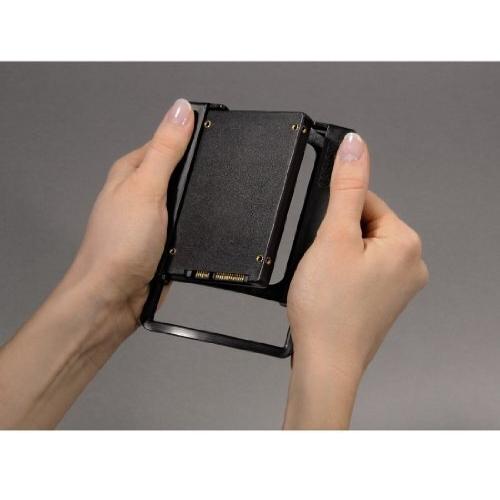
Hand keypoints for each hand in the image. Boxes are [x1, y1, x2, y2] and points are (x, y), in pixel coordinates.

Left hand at [61, 98, 193, 360]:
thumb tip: (180, 110)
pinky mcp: (162, 239)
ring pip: (186, 199)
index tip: (215, 137)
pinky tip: (197, 230)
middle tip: (210, 183)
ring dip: (197, 204)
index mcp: (131, 169)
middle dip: (198, 177)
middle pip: (180, 170)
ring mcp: (151, 216)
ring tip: (201, 209)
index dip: (192, 137)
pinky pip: (186, 225)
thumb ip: (166, 149)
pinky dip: (195, 226)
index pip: (167, 139)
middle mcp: (139, 190)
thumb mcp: (146, 188)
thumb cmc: (117, 247)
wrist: (114, 297)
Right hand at [284, 133, 428, 428]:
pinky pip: (359, 270)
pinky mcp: (383, 299)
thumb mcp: (333, 237)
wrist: (324, 363)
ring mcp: (399, 285)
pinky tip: (330, 293)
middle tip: (323, 266)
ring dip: (335, 257)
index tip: (322, 241)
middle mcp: (411, 263)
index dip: (335, 216)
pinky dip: (340, 274)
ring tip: (325, 283)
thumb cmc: (329, 310)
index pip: (366, 201)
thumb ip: (346, 187)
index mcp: (406, 243)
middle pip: (362, 225)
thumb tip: (355, 145)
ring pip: (357, 248)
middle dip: (335, 239)